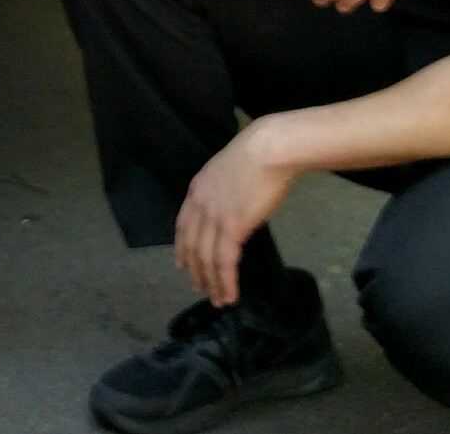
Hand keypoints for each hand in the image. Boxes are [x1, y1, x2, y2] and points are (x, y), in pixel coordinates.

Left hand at [173, 122, 297, 306]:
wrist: (269, 149)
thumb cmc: (258, 156)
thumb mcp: (230, 173)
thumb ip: (225, 193)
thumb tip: (234, 210)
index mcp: (197, 190)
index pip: (182, 226)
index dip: (182, 247)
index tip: (181, 264)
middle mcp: (199, 205)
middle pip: (191, 246)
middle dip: (195, 270)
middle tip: (200, 288)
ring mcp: (214, 216)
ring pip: (206, 258)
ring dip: (211, 283)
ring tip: (218, 300)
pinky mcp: (232, 227)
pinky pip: (224, 262)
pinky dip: (225, 281)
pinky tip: (230, 295)